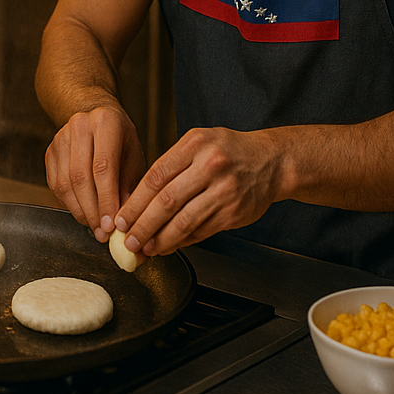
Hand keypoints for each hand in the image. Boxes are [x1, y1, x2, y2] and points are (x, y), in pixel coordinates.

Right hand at [45, 104, 145, 241]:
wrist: (95, 114)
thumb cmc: (120, 138)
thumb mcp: (134, 155)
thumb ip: (130, 184)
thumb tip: (124, 218)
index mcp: (105, 122)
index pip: (103, 167)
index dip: (106, 199)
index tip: (111, 224)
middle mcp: (79, 127)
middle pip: (80, 177)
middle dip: (92, 210)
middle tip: (102, 233)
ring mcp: (60, 139)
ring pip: (65, 184)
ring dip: (80, 211)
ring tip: (94, 227)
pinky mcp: (50, 153)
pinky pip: (56, 186)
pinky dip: (69, 204)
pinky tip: (83, 213)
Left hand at [116, 127, 283, 257]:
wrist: (272, 161)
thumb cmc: (228, 152)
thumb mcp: (199, 143)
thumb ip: (171, 167)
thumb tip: (138, 203)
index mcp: (194, 144)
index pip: (155, 176)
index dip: (135, 202)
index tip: (121, 219)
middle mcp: (209, 165)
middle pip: (167, 201)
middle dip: (143, 225)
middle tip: (128, 241)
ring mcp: (224, 190)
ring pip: (184, 221)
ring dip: (161, 239)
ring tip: (145, 249)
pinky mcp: (234, 212)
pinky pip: (201, 231)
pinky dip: (182, 241)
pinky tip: (168, 246)